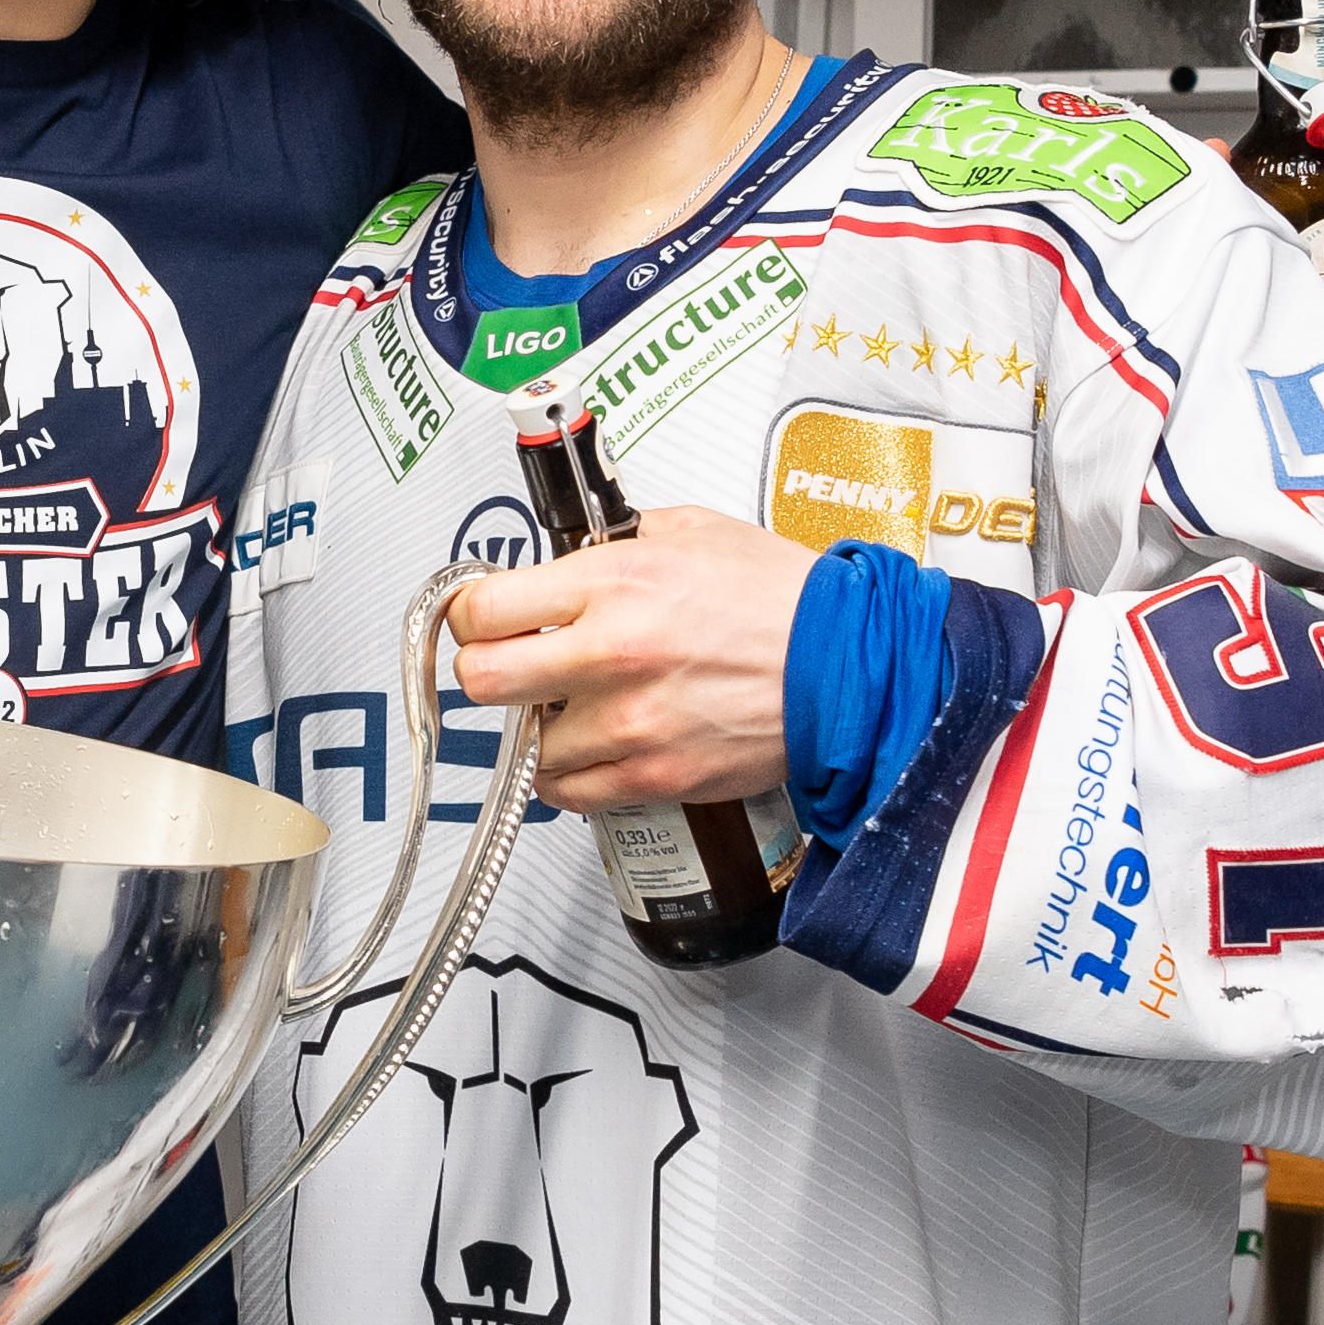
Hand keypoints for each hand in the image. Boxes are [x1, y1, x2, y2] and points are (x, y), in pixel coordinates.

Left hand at [447, 507, 817, 810]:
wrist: (850, 668)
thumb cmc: (784, 600)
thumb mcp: (692, 532)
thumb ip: (617, 541)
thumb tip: (571, 551)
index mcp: (615, 582)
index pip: (483, 607)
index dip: (472, 613)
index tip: (484, 617)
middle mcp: (613, 651)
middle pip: (481, 679)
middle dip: (489, 670)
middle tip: (512, 664)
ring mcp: (630, 721)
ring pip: (526, 743)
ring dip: (543, 726)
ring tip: (579, 706)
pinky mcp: (653, 775)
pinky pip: (566, 793)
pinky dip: (570, 774)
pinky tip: (596, 746)